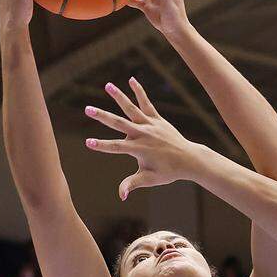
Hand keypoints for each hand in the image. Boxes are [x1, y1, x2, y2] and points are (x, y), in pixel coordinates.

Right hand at [84, 77, 199, 199]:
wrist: (189, 159)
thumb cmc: (168, 171)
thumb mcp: (150, 179)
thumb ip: (133, 184)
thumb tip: (121, 196)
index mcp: (139, 149)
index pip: (117, 148)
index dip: (102, 146)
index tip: (88, 143)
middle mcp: (143, 134)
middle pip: (119, 124)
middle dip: (102, 117)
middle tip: (87, 109)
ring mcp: (150, 125)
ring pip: (132, 109)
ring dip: (119, 97)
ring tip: (107, 85)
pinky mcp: (157, 119)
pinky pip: (147, 103)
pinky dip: (139, 92)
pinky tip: (131, 80)